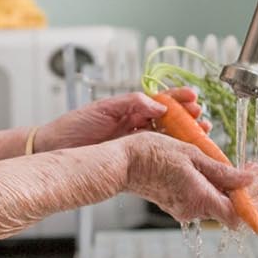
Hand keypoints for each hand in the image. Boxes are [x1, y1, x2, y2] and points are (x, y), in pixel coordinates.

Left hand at [36, 87, 210, 153]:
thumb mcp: (103, 109)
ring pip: (167, 138)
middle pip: (169, 120)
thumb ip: (131, 103)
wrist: (54, 149)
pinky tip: (183, 155)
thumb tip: (158, 104)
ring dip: (184, 136)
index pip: (160, 101)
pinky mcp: (131, 160)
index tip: (193, 98)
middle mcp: (135, 125)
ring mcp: (134, 143)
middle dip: (188, 118)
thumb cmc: (73, 127)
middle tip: (202, 119)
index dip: (178, 99)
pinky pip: (155, 156)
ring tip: (201, 134)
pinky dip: (171, 155)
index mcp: (129, 109)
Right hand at [120, 133, 257, 228]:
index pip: (237, 215)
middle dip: (244, 191)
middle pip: (229, 209)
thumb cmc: (152, 154)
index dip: (253, 204)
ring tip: (233, 166)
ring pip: (216, 203)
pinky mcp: (175, 204)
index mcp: (200, 198)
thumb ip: (223, 172)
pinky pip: (201, 199)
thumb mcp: (193, 155)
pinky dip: (212, 187)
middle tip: (251, 170)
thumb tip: (249, 180)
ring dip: (229, 187)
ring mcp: (183, 208)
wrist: (122, 163)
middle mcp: (192, 209)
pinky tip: (212, 170)